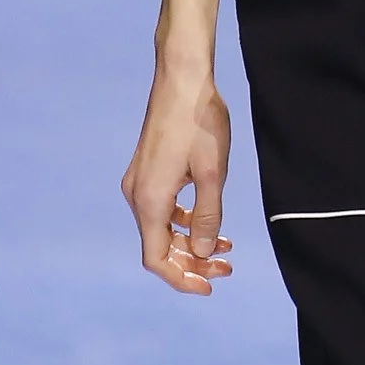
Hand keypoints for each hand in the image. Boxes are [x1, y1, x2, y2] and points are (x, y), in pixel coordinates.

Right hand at [122, 64, 233, 294]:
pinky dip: (184, 222)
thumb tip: (201, 252)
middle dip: (192, 262)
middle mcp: (137, 195)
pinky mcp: (147, 171)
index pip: (156, 258)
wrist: (183, 79)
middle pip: (159, 246)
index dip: (181, 278)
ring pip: (161, 229)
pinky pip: (162, 210)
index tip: (210, 285)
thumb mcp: (213, 173)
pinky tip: (208, 220)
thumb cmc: (201, 122)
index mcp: (150, 200)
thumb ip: (208, 216)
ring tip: (225, 248)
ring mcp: (139, 182)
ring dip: (190, 242)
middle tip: (227, 267)